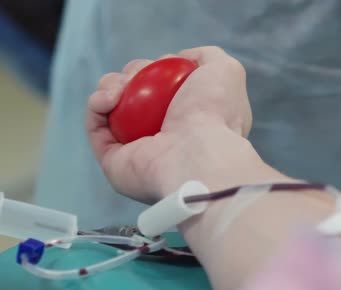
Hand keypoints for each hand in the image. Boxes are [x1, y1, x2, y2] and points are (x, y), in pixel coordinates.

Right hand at [87, 47, 257, 203]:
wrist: (196, 153)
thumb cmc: (214, 113)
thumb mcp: (225, 71)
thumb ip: (208, 57)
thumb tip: (183, 58)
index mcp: (193, 121)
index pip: (166, 90)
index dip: (158, 69)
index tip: (163, 63)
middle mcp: (166, 137)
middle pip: (136, 96)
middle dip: (132, 74)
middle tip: (138, 76)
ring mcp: (139, 151)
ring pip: (113, 109)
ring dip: (112, 85)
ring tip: (123, 87)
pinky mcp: (114, 162)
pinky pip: (96, 128)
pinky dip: (97, 105)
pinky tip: (108, 98)